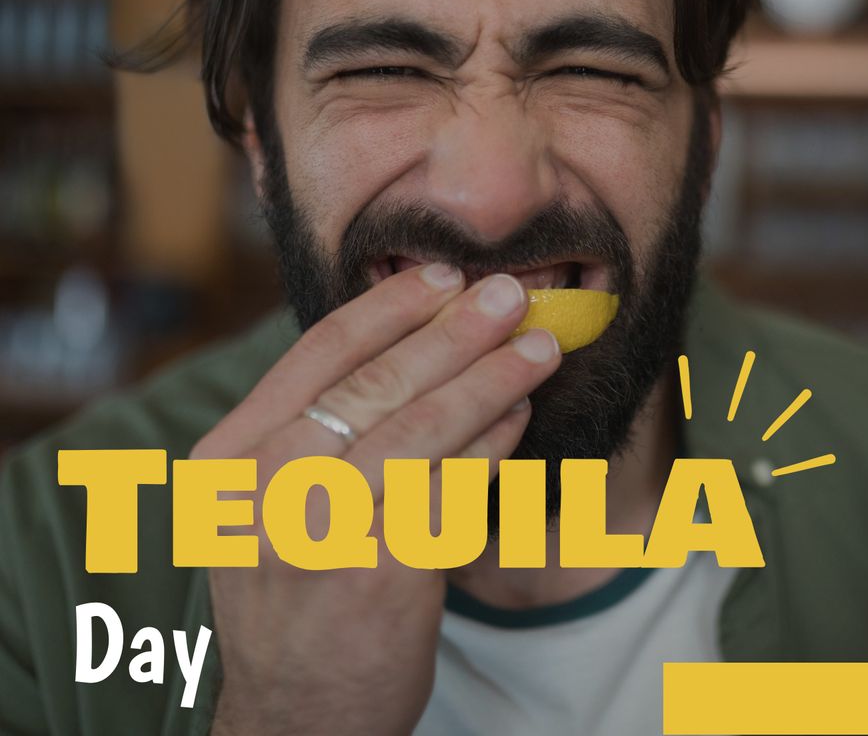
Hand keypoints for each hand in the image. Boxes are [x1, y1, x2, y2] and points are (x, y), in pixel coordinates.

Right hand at [191, 265, 560, 735]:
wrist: (296, 715)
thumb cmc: (296, 592)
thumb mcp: (266, 505)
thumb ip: (317, 429)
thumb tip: (419, 339)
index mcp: (228, 459)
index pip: (316, 355)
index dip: (388, 307)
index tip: (441, 276)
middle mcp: (262, 491)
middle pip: (376, 383)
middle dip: (454, 330)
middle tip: (507, 295)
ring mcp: (319, 533)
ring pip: (422, 426)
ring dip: (491, 377)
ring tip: (538, 346)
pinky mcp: (382, 572)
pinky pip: (454, 484)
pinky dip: (494, 442)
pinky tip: (521, 415)